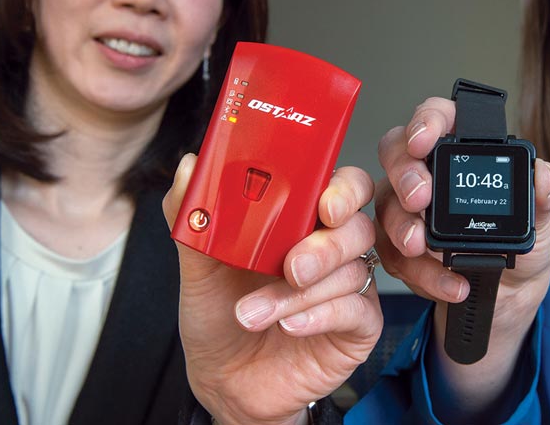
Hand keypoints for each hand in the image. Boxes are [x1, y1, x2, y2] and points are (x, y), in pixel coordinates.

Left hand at [163, 155, 381, 424]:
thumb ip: (196, 214)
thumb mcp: (198, 264)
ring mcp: (349, 286)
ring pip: (351, 270)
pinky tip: (290, 325)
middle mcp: (332, 247)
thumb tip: (191, 167)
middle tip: (291, 266)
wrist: (223, 382)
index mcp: (303, 218)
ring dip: (300, 293)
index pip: (342, 185)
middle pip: (358, 224)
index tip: (324, 202)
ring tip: (254, 313)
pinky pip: (357, 310)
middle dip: (326, 244)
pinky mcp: (358, 326)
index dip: (344, 188)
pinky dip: (321, 315)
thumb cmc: (219, 316)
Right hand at [376, 97, 549, 413]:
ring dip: (402, 227)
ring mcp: (406, 209)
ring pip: (385, 204)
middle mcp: (426, 172)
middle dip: (404, 175)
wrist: (510, 297)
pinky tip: (449, 284)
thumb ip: (545, 193)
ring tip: (424, 248)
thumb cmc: (521, 245)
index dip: (425, 120)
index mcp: (460, 150)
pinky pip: (392, 254)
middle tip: (419, 198)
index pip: (436, 116)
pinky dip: (419, 272)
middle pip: (395, 152)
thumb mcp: (542, 219)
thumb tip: (543, 176)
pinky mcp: (397, 248)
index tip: (426, 140)